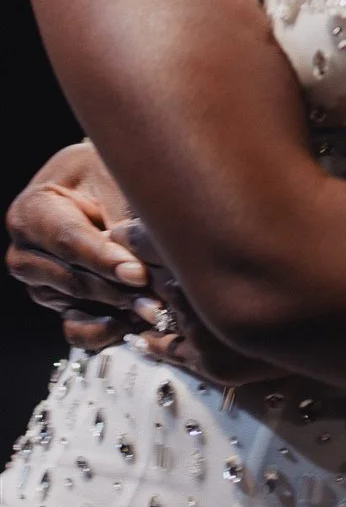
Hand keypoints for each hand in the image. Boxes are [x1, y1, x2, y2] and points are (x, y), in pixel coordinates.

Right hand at [6, 141, 278, 386]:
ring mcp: (41, 281)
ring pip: (79, 302)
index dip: (104, 259)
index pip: (69, 240)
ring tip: (157, 308)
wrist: (103, 185)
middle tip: (158, 298)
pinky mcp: (60, 303)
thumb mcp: (114, 182)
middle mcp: (27, 251)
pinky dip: (105, 331)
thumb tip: (141, 262)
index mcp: (31, 212)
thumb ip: (120, 219)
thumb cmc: (109, 175)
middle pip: (74, 277)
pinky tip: (133, 323)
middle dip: (119, 289)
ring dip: (120, 308)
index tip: (138, 273)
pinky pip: (76, 329)